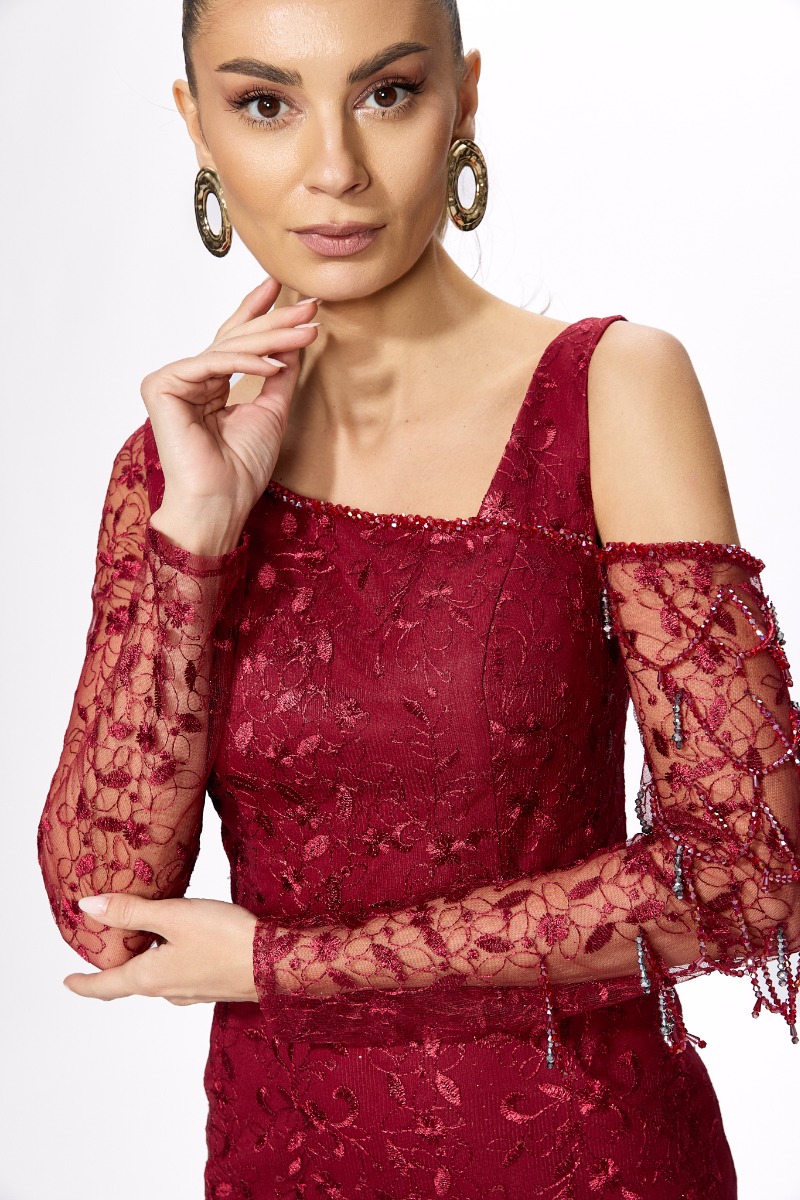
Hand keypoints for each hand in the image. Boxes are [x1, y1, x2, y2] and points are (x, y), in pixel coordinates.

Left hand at [63, 895, 258, 1004]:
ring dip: (144, 959)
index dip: (82, 983)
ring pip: (157, 976)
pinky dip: (169, 958)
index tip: (67, 981)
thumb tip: (88, 907)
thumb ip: (130, 912)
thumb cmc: (225, 939)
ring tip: (143, 936)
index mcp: (149, 977)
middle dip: (115, 965)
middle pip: (130, 980)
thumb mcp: (173, 916)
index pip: (104, 986)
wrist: (277, 964)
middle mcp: (167, 990)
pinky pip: (179, 973)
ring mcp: (191, 991)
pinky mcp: (212, 984)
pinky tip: (183, 941)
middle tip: (107, 945)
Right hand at [141, 276, 320, 527]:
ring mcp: (173, 381)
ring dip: (271, 338)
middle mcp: (189, 380)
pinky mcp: (162, 385)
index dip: (258, 314)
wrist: (221, 501)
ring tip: (306, 330)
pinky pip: (212, 363)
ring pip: (228, 348)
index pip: (235, 342)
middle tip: (309, 305)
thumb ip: (279, 374)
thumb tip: (293, 339)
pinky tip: (275, 364)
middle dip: (274, 320)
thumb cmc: (242, 469)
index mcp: (209, 386)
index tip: (283, 289)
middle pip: (235, 340)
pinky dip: (246, 363)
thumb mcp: (272, 411)